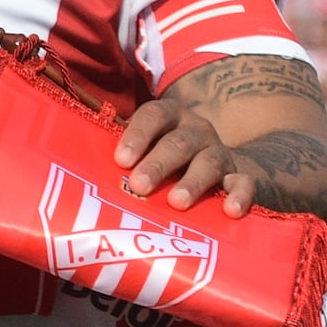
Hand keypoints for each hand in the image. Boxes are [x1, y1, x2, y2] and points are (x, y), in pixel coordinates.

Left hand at [113, 95, 272, 215]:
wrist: (217, 170)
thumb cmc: (162, 162)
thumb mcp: (142, 153)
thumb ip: (123, 158)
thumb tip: (82, 180)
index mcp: (169, 118)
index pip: (154, 115)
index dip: (138, 135)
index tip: (121, 160)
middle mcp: (195, 131)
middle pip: (178, 143)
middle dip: (158, 164)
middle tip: (139, 186)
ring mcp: (219, 152)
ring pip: (209, 162)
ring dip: (193, 182)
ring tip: (177, 203)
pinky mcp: (240, 176)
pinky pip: (244, 183)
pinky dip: (239, 195)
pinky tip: (230, 211)